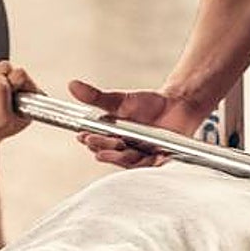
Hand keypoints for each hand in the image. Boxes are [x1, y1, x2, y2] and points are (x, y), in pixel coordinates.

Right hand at [67, 80, 207, 167]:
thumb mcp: (120, 100)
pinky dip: (147, 164)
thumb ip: (96, 97)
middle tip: (92, 141)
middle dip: (101, 147)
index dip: (89, 140)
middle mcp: (126, 150)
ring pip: (128, 161)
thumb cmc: (148, 104)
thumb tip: (72, 85)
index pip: (97, 142)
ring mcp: (142, 156)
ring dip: (118, 157)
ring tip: (110, 151)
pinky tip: (143, 159)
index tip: (82, 135)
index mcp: (113, 138)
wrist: (177, 104)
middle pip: (111, 152)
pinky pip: (152, 166)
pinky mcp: (159, 160)